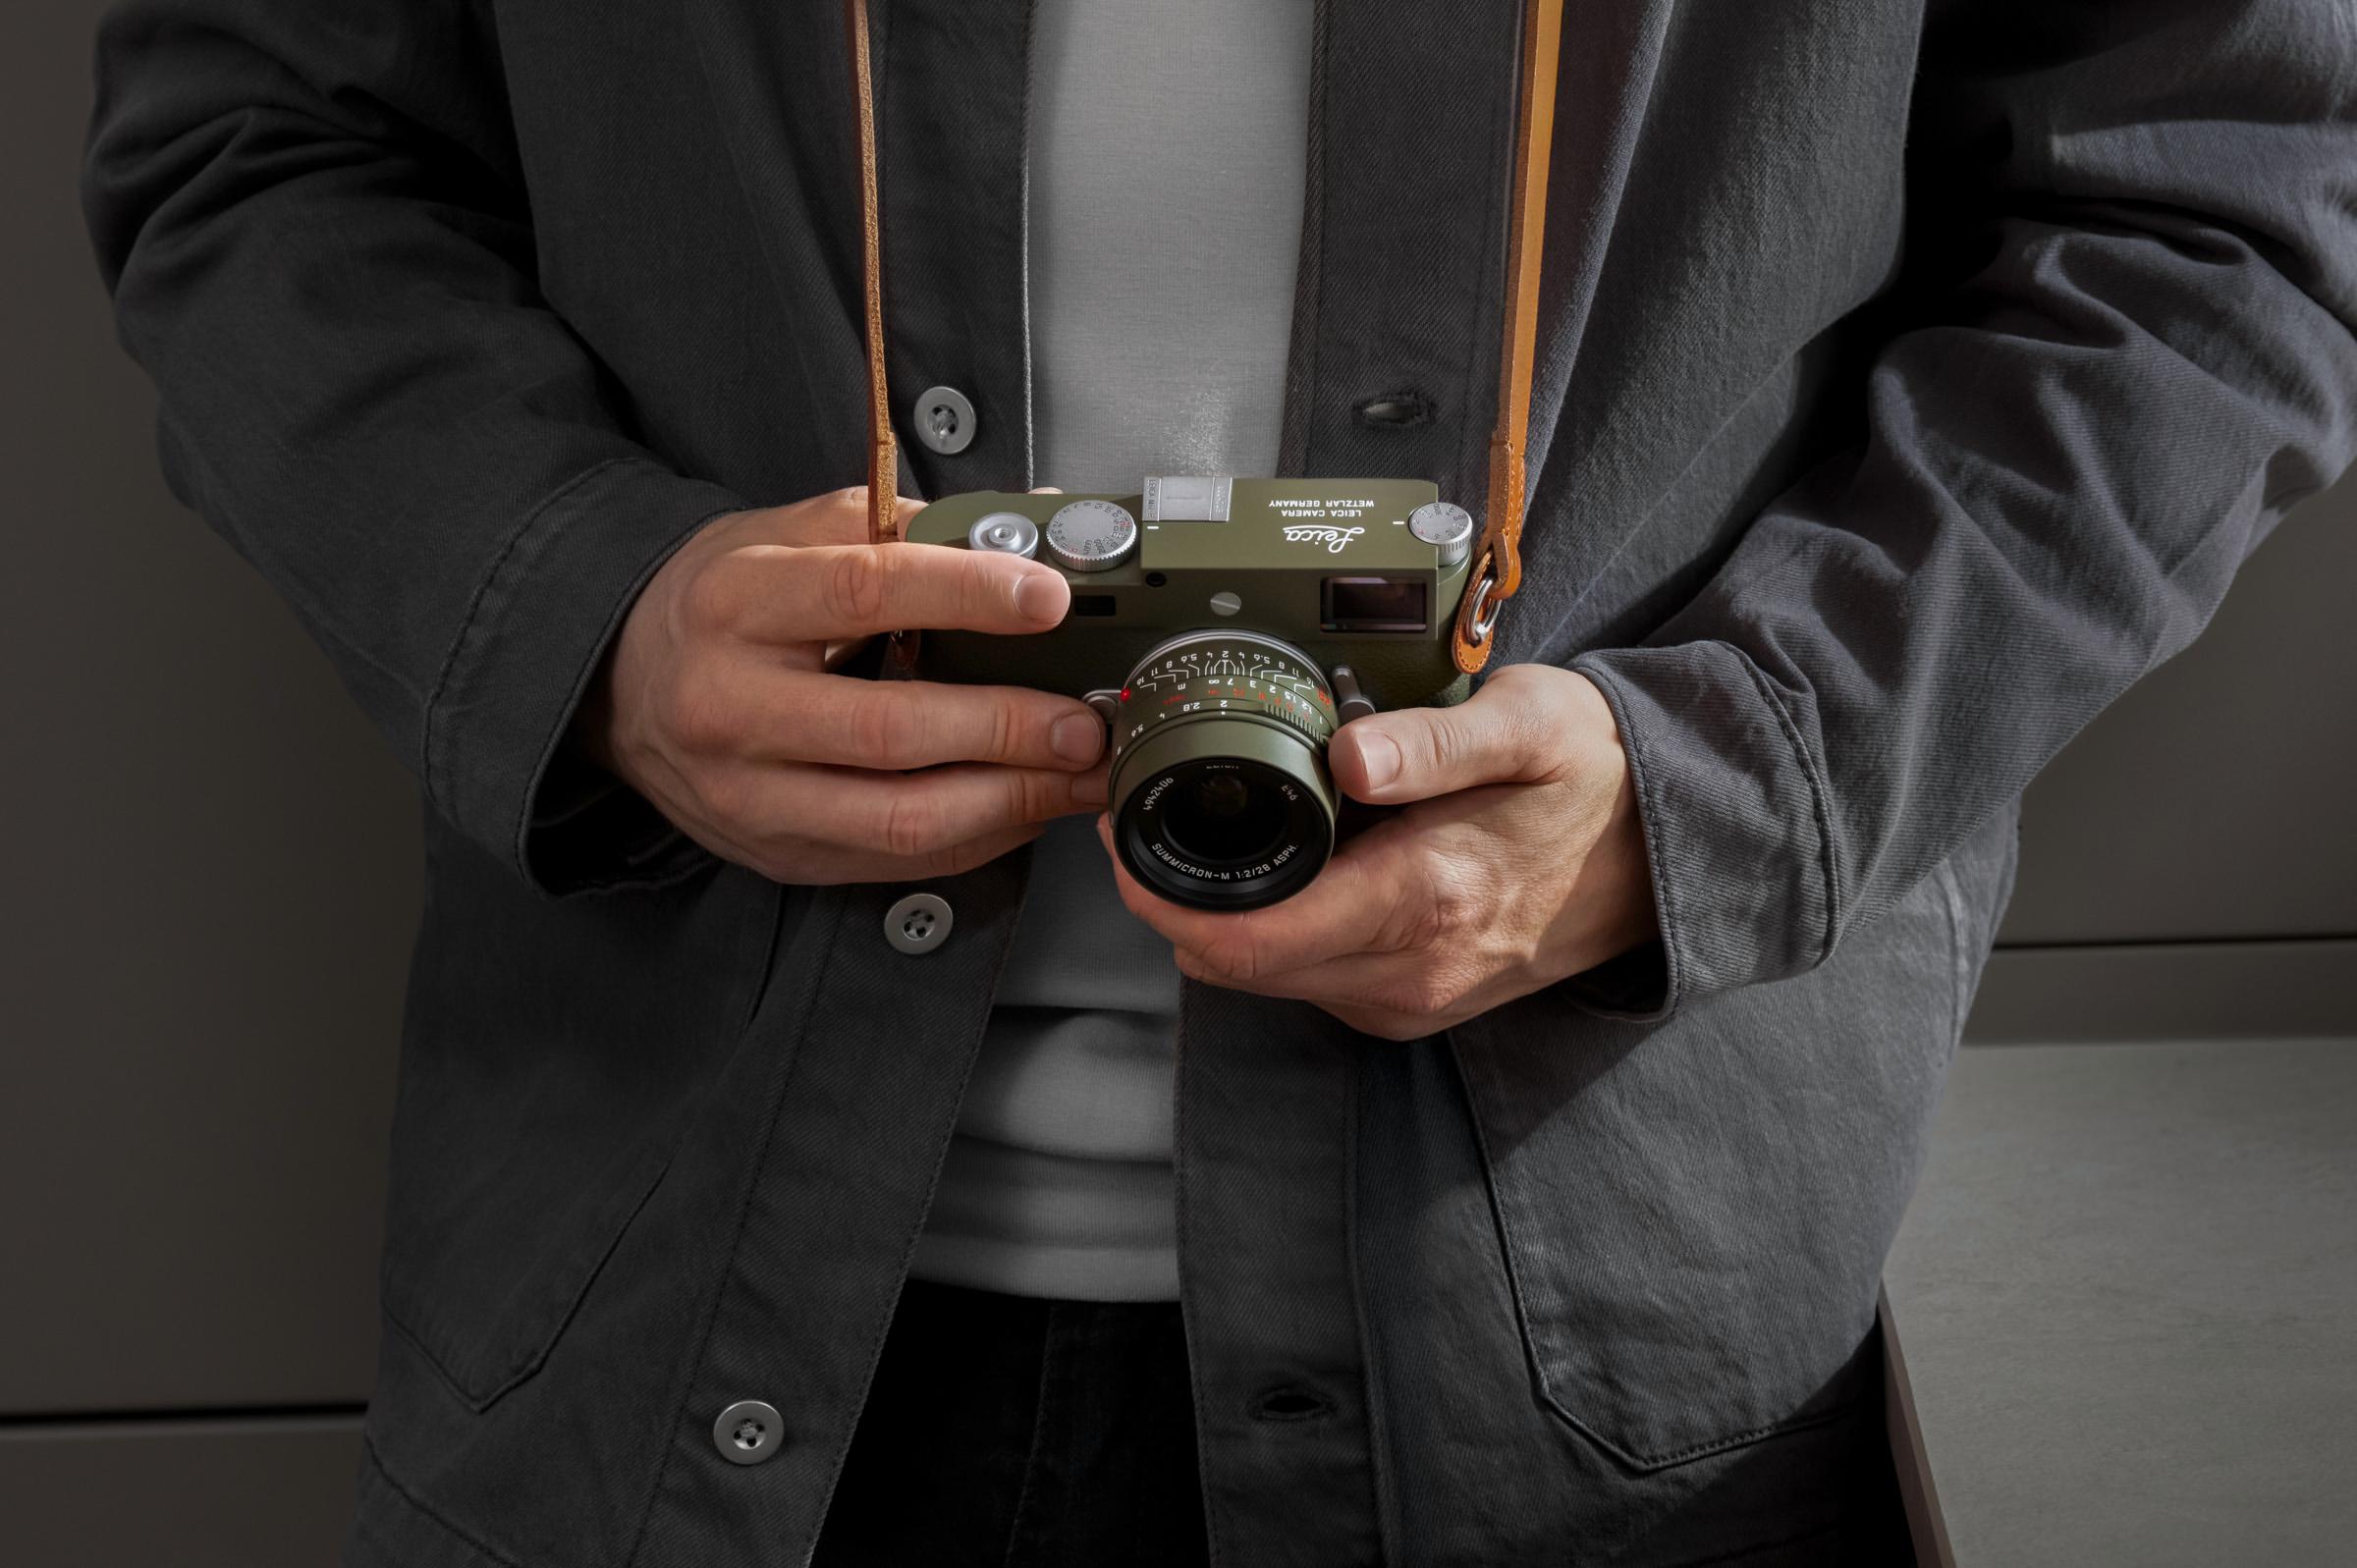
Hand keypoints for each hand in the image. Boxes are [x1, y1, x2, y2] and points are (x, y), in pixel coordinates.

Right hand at [584, 486, 1106, 883]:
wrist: (618, 684)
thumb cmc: (723, 603)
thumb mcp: (789, 537)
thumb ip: (905, 529)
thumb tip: (1037, 530)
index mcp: (736, 603)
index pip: (863, 591)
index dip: (967, 594)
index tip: (1049, 596)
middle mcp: (732, 706)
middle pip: (890, 729)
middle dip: (1009, 728)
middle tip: (1087, 720)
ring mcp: (749, 795)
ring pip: (900, 818)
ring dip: (1012, 800)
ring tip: (1080, 772)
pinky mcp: (775, 854)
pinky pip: (897, 862)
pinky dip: (980, 838)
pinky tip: (1027, 806)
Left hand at [1098, 664, 1657, 1038]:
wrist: (1671, 850)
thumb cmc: (1597, 777)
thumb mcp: (1529, 727)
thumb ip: (1436, 744)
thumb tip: (1347, 752)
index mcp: (1423, 902)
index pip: (1245, 940)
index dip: (1160, 895)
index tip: (1123, 831)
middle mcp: (1408, 973)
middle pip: (1234, 966)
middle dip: (1174, 900)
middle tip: (1146, 818)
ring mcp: (1410, 1001)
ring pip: (1264, 979)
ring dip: (1221, 917)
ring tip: (1213, 830)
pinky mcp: (1412, 1006)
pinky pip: (1306, 980)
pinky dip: (1274, 931)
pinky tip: (1288, 866)